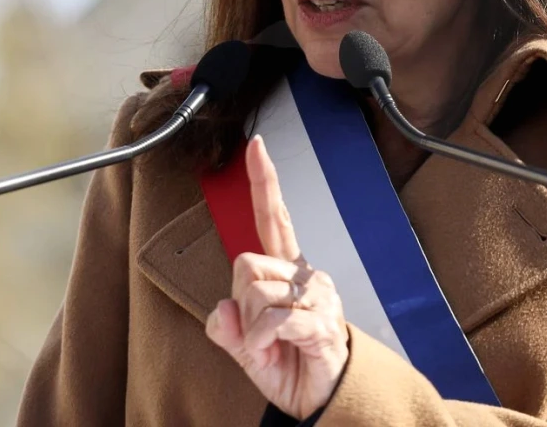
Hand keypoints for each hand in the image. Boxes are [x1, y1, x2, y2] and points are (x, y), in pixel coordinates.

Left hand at [205, 135, 349, 419]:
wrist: (324, 401)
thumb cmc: (289, 364)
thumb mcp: (245, 347)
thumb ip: (225, 328)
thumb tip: (222, 311)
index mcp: (287, 271)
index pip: (274, 218)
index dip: (264, 182)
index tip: (256, 145)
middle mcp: (306, 274)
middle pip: (245, 264)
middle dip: (239, 304)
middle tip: (257, 333)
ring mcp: (318, 296)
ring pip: (256, 292)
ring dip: (251, 328)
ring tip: (271, 345)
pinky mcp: (322, 322)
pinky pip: (273, 319)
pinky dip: (262, 341)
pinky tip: (275, 350)